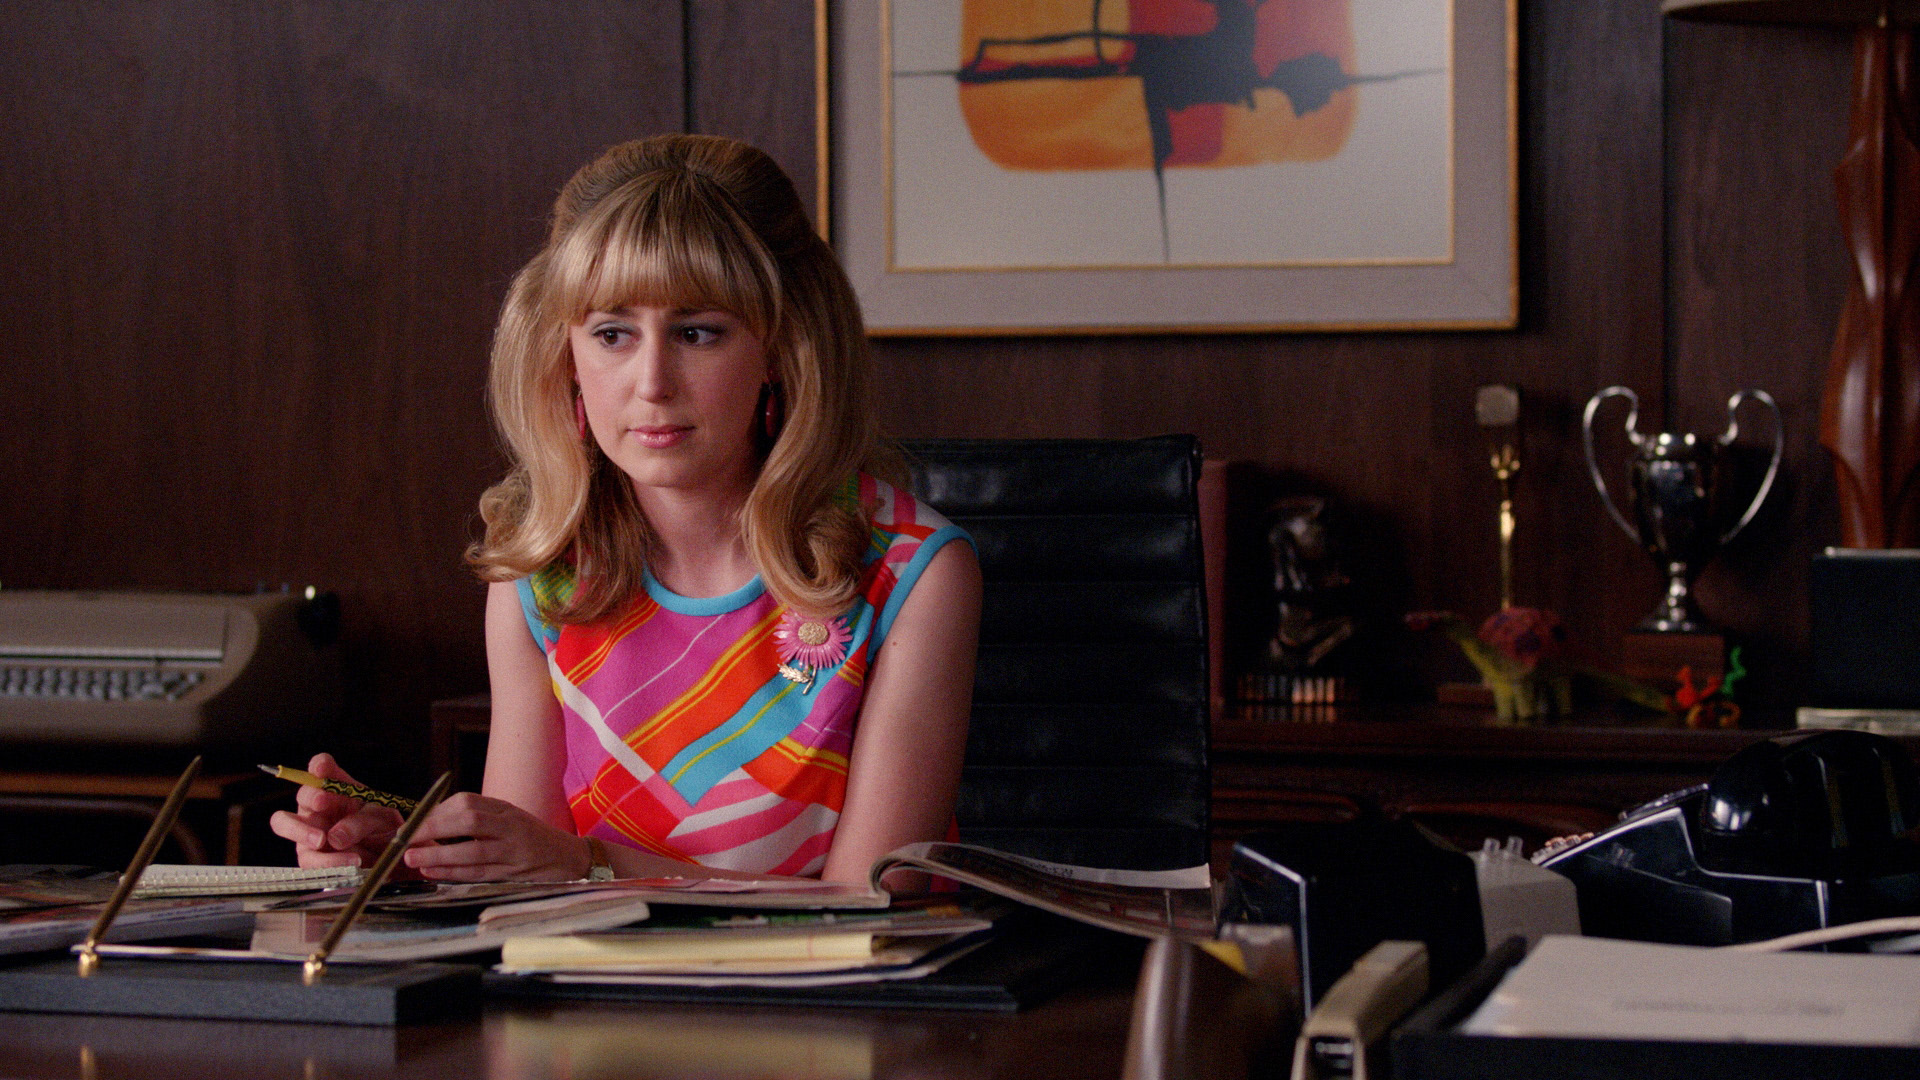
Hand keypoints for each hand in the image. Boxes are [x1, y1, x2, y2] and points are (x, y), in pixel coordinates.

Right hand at [267, 753, 406, 870]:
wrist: (388, 856)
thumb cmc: (382, 829)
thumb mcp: (381, 819)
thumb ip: (361, 822)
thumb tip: (334, 837)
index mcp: (338, 788)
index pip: (323, 767)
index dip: (319, 765)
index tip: (321, 768)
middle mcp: (318, 806)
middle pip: (302, 794)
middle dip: (310, 795)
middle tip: (322, 801)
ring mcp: (308, 829)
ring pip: (283, 823)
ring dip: (301, 830)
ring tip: (321, 840)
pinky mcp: (309, 855)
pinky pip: (308, 858)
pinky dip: (327, 861)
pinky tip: (350, 861)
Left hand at [399, 792, 591, 881]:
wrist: (570, 858)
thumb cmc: (531, 838)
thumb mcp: (507, 819)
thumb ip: (476, 819)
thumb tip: (429, 825)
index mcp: (505, 809)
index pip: (466, 802)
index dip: (436, 813)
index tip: (413, 824)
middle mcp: (511, 826)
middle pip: (469, 821)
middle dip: (433, 829)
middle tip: (406, 840)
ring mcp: (515, 850)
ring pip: (474, 851)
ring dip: (439, 855)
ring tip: (413, 859)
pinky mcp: (516, 873)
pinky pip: (481, 873)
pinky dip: (455, 873)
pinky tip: (434, 873)